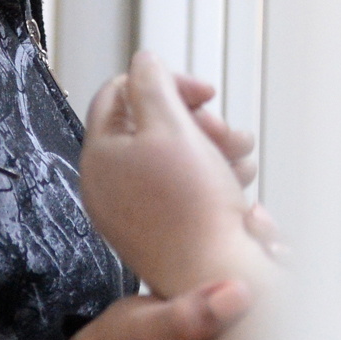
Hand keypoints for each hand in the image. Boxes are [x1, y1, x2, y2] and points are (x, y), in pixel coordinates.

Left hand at [81, 52, 255, 296]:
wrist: (217, 279)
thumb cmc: (194, 206)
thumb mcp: (172, 126)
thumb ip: (152, 84)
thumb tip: (143, 60)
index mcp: (98, 154)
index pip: (118, 95)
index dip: (164, 83)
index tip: (206, 92)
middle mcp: (105, 183)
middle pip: (149, 127)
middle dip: (195, 120)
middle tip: (227, 131)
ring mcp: (129, 210)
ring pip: (172, 157)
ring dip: (210, 146)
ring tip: (242, 156)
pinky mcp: (157, 231)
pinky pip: (179, 189)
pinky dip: (209, 177)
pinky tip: (239, 180)